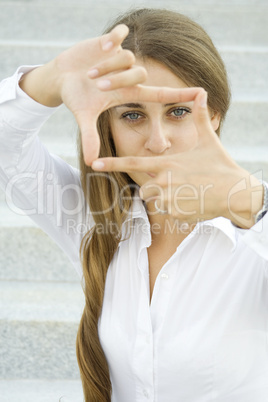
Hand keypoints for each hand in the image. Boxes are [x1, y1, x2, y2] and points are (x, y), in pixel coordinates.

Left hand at [92, 90, 262, 227]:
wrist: (234, 192)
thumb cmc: (220, 165)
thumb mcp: (209, 141)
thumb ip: (200, 118)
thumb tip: (202, 93)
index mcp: (167, 163)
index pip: (133, 163)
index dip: (112, 163)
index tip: (94, 163)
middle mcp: (164, 181)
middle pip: (144, 189)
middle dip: (153, 188)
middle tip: (175, 185)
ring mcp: (169, 198)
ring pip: (155, 201)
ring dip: (164, 198)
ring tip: (185, 192)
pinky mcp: (176, 212)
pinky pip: (167, 212)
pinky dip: (175, 209)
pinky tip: (190, 202)